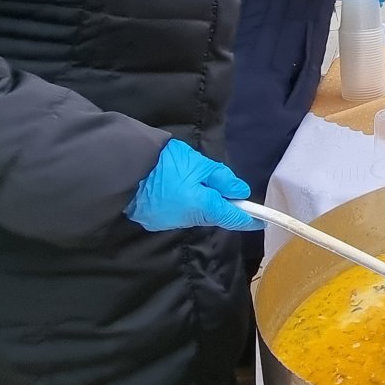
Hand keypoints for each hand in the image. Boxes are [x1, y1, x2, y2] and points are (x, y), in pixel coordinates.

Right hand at [126, 139, 262, 232]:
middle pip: (212, 215)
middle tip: (225, 190)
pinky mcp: (154, 220)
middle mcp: (187, 220)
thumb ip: (222, 179)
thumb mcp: (199, 164)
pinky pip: (177, 213)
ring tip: (194, 182)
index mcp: (202, 206)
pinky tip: (177, 189)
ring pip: (194, 214)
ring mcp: (169, 222)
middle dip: (221, 205)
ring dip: (201, 203)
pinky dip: (183, 204)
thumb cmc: (166, 162)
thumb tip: (241, 192)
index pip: (231, 217)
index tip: (259, 220)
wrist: (125, 168)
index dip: (247, 218)